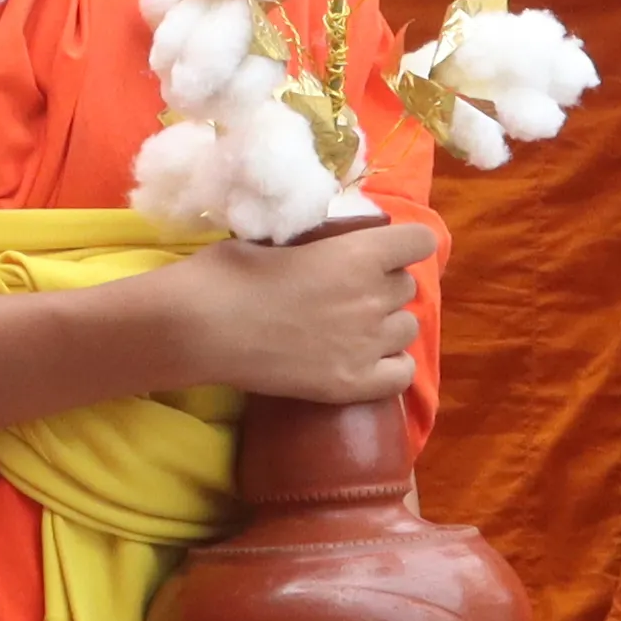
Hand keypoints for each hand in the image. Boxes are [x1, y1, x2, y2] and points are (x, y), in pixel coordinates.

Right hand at [152, 219, 428, 405]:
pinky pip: (402, 374)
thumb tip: (333, 243)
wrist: (200, 327)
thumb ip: (322, 243)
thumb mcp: (279, 236)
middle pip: (407, 287)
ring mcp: (365, 345)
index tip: (381, 250)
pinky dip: (390, 365)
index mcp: (358, 253)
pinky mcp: (351, 384)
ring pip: (407, 328)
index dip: (403, 245)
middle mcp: (372, 298)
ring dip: (386, 324)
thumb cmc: (229, 272)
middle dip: (384, 285)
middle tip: (347, 291)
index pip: (420, 242)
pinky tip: (363, 360)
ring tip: (351, 327)